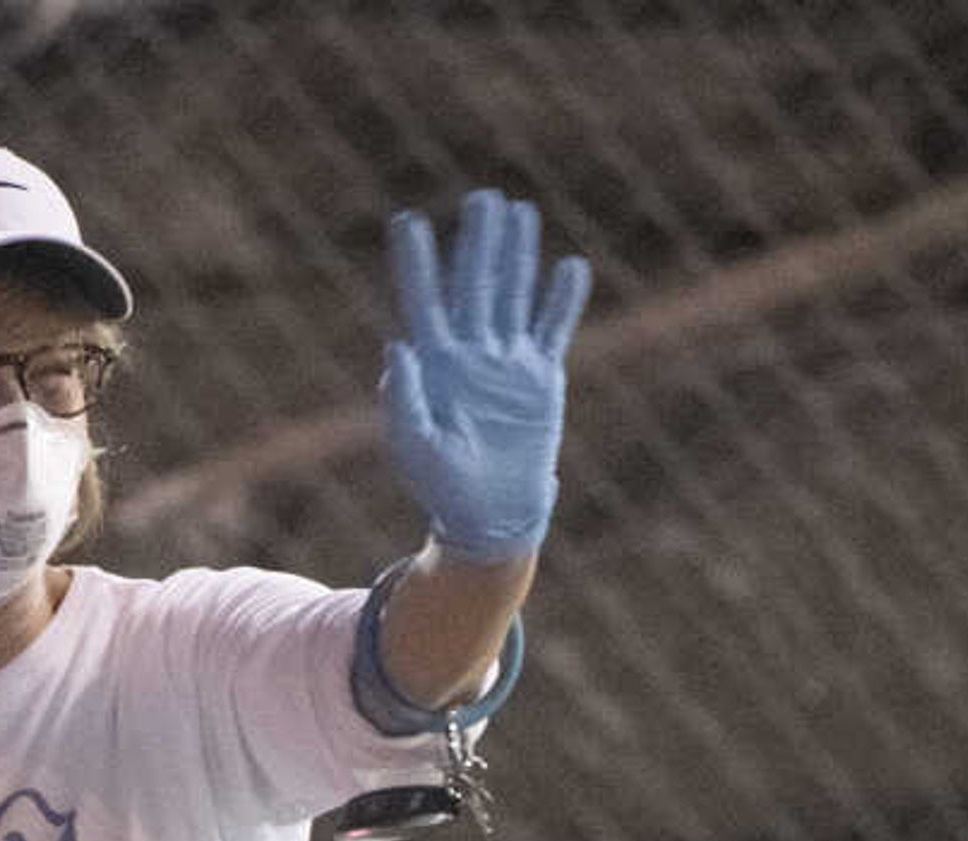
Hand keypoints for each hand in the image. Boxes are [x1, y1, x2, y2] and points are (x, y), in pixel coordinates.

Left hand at [380, 189, 589, 564]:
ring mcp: (507, 362)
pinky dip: (563, 300)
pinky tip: (570, 267)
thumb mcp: (415, 446)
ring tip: (519, 210)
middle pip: (476, 284)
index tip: (407, 221)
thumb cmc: (442, 487)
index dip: (417, 262)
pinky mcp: (541, 377)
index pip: (424, 301)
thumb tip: (397, 345)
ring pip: (514, 294)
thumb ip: (402, 399)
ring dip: (517, 255)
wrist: (489, 515)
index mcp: (435, 365)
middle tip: (482, 197)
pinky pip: (555, 329)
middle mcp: (471, 353)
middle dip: (478, 242)